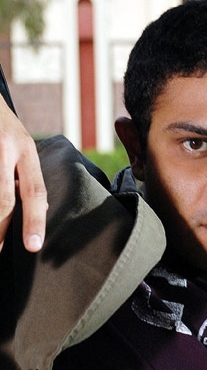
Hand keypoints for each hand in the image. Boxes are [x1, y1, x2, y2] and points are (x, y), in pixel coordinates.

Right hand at [0, 94, 47, 251]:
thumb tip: (40, 208)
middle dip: (0, 229)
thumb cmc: (1, 122)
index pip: (34, 190)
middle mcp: (4, 148)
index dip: (35, 220)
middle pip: (3, 200)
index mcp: (25, 148)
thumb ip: (26, 171)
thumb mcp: (21, 141)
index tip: (33, 246)